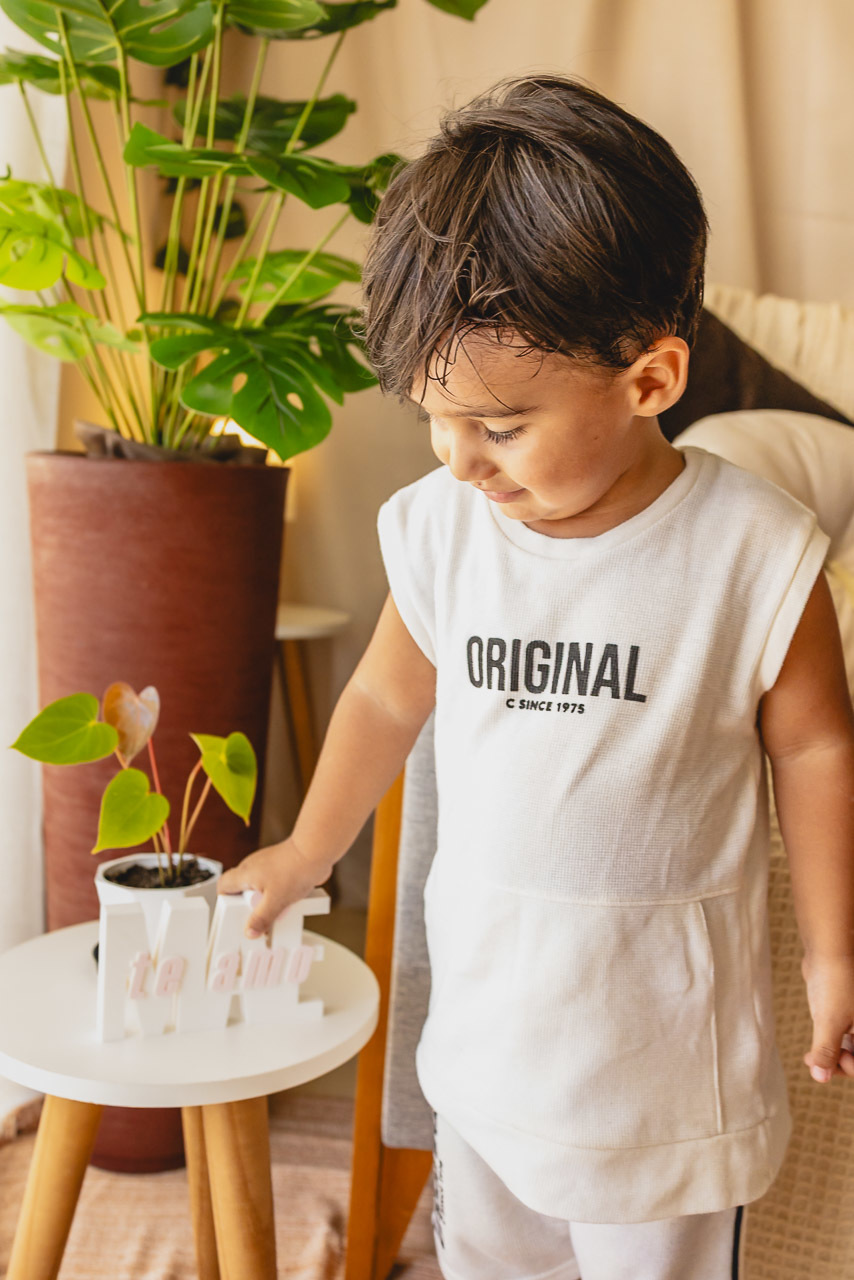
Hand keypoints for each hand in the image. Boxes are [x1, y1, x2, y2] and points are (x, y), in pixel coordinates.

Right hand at [217, 837, 330, 940]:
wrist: (316, 852)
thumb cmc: (295, 868)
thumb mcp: (275, 901)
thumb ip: (261, 918)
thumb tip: (250, 931)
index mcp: (245, 873)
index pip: (223, 885)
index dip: (225, 901)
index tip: (234, 914)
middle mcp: (253, 867)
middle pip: (243, 889)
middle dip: (250, 905)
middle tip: (260, 915)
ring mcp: (268, 865)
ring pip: (260, 887)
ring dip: (268, 900)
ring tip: (279, 908)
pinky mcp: (281, 867)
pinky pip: (275, 884)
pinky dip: (280, 894)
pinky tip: (290, 901)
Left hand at [801, 953, 853, 1081]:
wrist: (828, 950)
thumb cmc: (835, 983)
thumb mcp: (830, 1021)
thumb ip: (826, 1051)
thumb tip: (820, 1078)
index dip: (850, 1068)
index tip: (833, 1065)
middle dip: (839, 1066)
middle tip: (818, 1065)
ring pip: (849, 1049)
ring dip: (831, 1058)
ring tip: (810, 1061)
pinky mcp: (844, 1013)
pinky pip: (841, 1037)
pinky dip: (828, 1046)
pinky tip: (810, 1054)